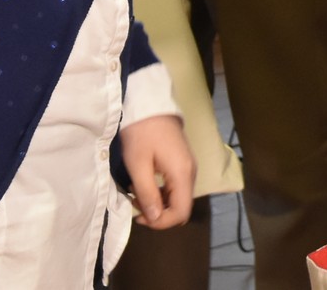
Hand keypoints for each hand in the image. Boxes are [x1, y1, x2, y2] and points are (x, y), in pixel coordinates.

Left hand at [118, 113, 193, 228]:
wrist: (149, 103)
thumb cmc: (141, 133)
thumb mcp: (138, 165)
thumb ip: (147, 194)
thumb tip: (155, 219)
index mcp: (182, 174)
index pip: (180, 213)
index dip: (161, 222)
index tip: (139, 216)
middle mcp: (191, 173)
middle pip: (181, 207)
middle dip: (158, 214)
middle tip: (135, 204)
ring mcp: (189, 167)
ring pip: (178, 198)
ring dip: (158, 203)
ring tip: (137, 193)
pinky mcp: (183, 162)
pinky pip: (176, 187)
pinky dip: (161, 192)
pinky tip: (145, 183)